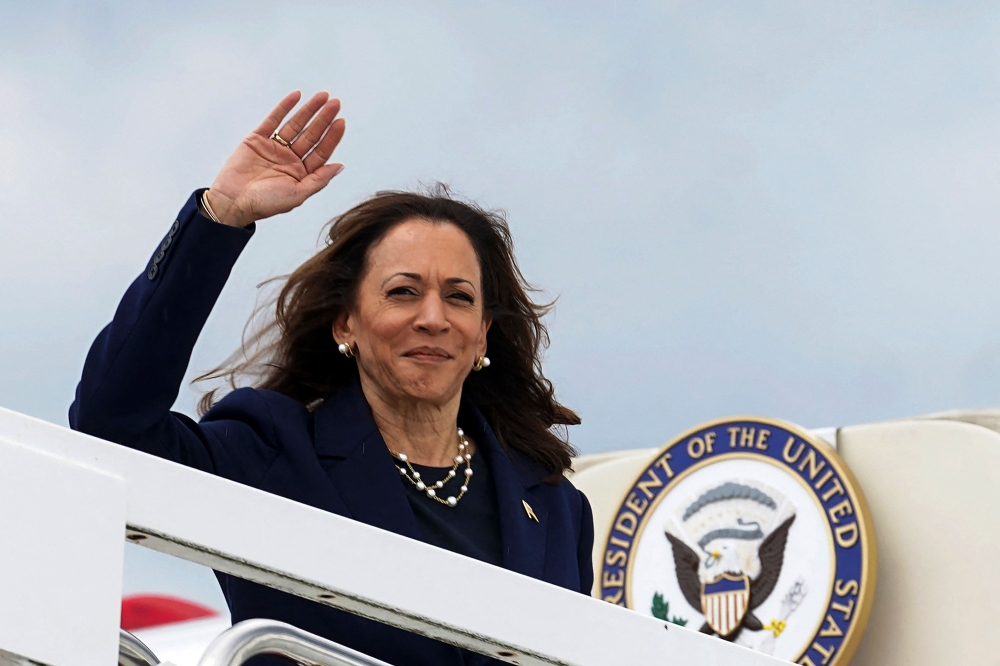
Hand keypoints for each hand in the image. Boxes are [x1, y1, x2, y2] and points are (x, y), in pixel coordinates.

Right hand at [205, 91, 345, 227]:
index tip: (341, 121)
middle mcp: (290, 159)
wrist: (233, 201)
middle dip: (324, 119)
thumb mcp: (298, 194)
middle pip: (311, 135)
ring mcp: (274, 147)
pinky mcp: (257, 138)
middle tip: (336, 103)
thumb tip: (340, 166)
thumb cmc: (266, 203)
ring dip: (309, 110)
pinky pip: (273, 119)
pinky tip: (297, 95)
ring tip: (323, 96)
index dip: (332, 136)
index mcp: (301, 172)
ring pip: (295, 124)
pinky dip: (285, 107)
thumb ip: (319, 179)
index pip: (321, 151)